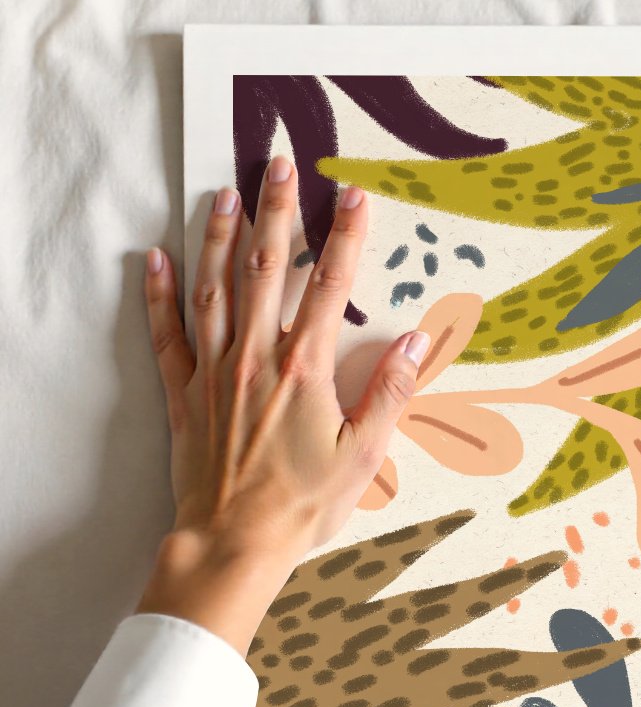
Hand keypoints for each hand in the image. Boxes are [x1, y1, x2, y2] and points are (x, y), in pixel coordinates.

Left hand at [137, 156, 429, 652]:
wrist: (233, 544)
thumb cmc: (301, 505)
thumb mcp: (364, 455)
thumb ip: (392, 392)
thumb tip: (418, 339)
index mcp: (304, 368)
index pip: (330, 286)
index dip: (345, 236)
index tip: (354, 195)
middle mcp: (257, 357)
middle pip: (268, 269)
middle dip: (277, 212)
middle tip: (278, 163)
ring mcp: (215, 371)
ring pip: (216, 288)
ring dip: (222, 237)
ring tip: (225, 193)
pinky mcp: (184, 394)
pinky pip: (168, 334)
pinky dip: (159, 294)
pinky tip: (155, 258)